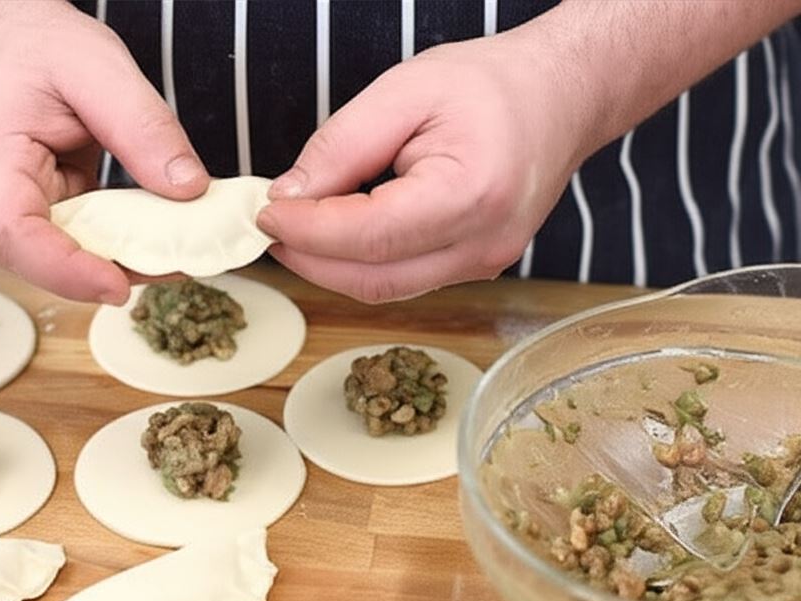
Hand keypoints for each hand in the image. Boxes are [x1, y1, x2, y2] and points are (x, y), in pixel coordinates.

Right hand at [0, 1, 207, 302]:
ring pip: (70, 254)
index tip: (117, 285)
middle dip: (113, 270)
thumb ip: (143, 128)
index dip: (65, 270)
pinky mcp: (45, 208)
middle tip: (179, 262)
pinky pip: (85, 237)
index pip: (14, 235)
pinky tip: (164, 234)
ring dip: (126, 258)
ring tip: (182, 249)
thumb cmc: (37, 45)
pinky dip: (125, 239)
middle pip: (46, 258)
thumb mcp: (99, 68)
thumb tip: (188, 188)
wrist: (12, 34)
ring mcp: (17, 207)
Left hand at [257, 35, 588, 302]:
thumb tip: (289, 197)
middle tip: (271, 227)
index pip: (368, 237)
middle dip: (310, 260)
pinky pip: (405, 278)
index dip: (307, 232)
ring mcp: (485, 263)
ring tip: (297, 229)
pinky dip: (362, 263)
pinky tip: (339, 234)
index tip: (266, 213)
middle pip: (374, 279)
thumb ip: (341, 146)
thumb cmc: (492, 84)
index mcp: (471, 195)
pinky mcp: (477, 266)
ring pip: (386, 288)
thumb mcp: (405, 90)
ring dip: (331, 267)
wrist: (561, 96)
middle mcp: (484, 244)